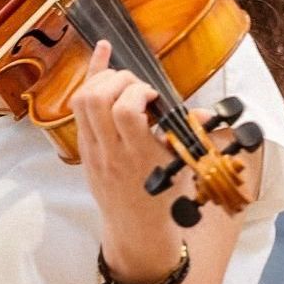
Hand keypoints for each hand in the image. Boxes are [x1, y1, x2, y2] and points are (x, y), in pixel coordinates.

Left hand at [68, 39, 183, 282]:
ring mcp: (93, 150)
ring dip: (102, 79)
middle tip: (139, 87)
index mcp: (138, 157)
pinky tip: (102, 53)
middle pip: (97, 99)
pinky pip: (79, 109)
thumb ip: (189, 136)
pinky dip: (90, 78)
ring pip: (81, 101)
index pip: (125, 112)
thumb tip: (204, 114)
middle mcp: (111, 152)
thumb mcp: (181, 169)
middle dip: (119, 80)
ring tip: (124, 81)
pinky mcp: (83, 148)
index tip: (153, 96)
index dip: (138, 92)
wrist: (136, 229)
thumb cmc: (163, 199)